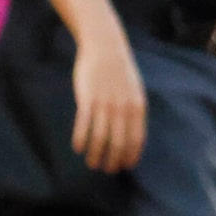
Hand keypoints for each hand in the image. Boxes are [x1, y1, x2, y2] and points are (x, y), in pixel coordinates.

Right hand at [71, 34, 146, 172]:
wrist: (105, 46)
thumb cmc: (119, 71)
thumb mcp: (134, 91)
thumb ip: (133, 112)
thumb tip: (131, 135)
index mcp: (137, 107)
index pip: (136, 139)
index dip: (130, 156)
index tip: (124, 166)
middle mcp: (122, 108)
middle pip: (118, 143)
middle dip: (112, 160)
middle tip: (106, 169)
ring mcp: (105, 104)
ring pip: (100, 138)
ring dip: (95, 154)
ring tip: (91, 163)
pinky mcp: (87, 99)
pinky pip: (84, 125)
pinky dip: (81, 139)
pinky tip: (77, 148)